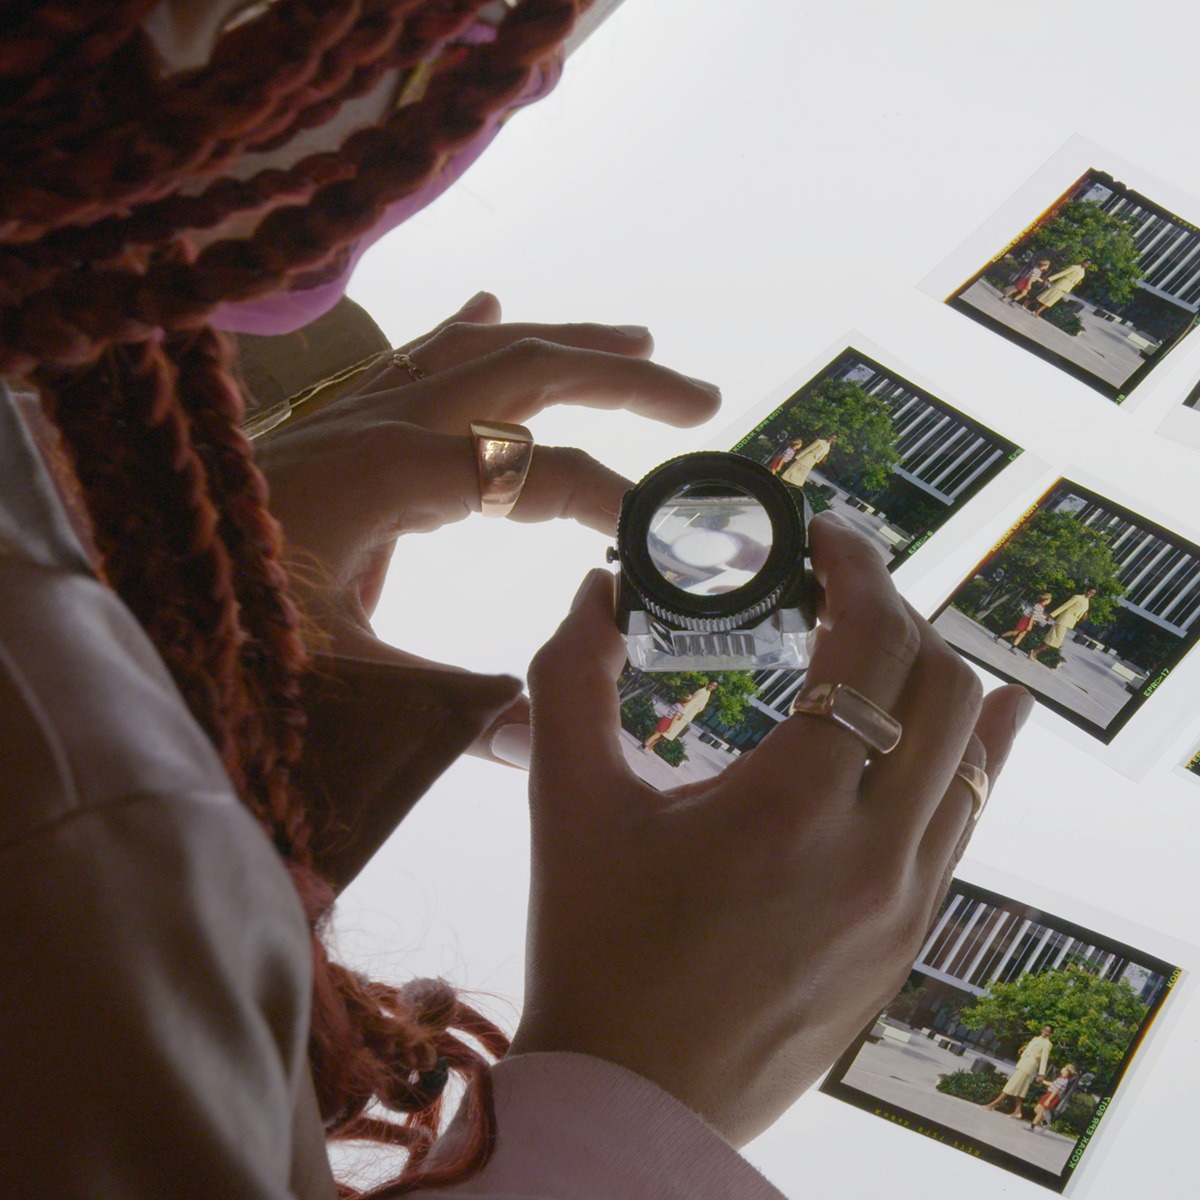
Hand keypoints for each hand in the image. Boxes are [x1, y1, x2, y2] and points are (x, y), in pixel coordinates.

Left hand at [257, 291, 720, 736]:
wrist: (133, 582)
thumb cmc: (221, 633)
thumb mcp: (337, 681)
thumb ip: (444, 709)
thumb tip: (541, 744)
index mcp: (393, 474)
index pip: (534, 468)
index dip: (609, 495)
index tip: (665, 536)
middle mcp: (381, 422)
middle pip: (524, 369)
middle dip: (621, 376)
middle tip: (702, 397)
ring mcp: (353, 413)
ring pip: (478, 349)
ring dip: (563, 341)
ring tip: (637, 342)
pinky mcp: (333, 425)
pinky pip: (415, 355)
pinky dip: (465, 329)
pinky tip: (489, 301)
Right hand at [511, 512, 1031, 1144]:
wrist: (633, 1093)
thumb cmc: (592, 947)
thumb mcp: (566, 801)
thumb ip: (571, 676)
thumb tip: (594, 590)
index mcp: (789, 809)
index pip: (872, 645)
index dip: (856, 568)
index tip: (821, 538)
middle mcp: (873, 854)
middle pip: (939, 682)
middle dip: (893, 610)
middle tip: (834, 586)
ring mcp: (904, 903)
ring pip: (968, 751)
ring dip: (931, 672)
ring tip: (878, 638)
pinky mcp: (907, 939)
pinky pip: (963, 819)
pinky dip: (965, 751)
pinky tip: (971, 717)